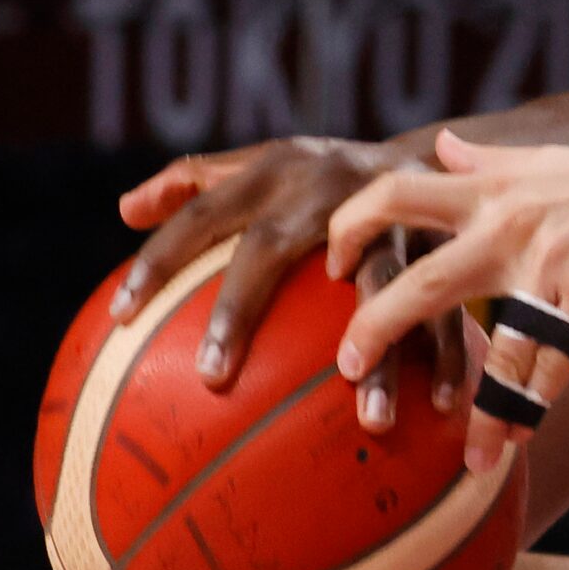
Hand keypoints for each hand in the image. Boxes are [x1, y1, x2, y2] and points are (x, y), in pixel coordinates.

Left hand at [115, 137, 463, 427]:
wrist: (427, 151)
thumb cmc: (321, 174)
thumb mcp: (264, 162)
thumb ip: (194, 180)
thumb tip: (123, 211)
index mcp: (277, 171)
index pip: (204, 211)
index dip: (160, 257)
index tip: (121, 315)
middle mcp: (327, 189)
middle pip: (273, 246)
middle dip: (241, 308)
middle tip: (212, 376)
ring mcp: (390, 217)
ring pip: (378, 281)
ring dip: (374, 350)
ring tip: (368, 417)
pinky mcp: (440, 244)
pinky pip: (446, 303)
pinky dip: (447, 352)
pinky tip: (443, 402)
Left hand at [325, 129, 568, 470]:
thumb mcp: (543, 157)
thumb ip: (486, 159)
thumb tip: (442, 147)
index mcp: (490, 189)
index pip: (396, 194)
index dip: (352, 227)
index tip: (333, 266)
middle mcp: (509, 226)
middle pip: (421, 280)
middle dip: (375, 328)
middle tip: (349, 368)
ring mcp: (548, 267)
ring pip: (493, 345)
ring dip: (473, 405)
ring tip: (463, 454)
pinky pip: (552, 368)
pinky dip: (529, 410)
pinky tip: (514, 444)